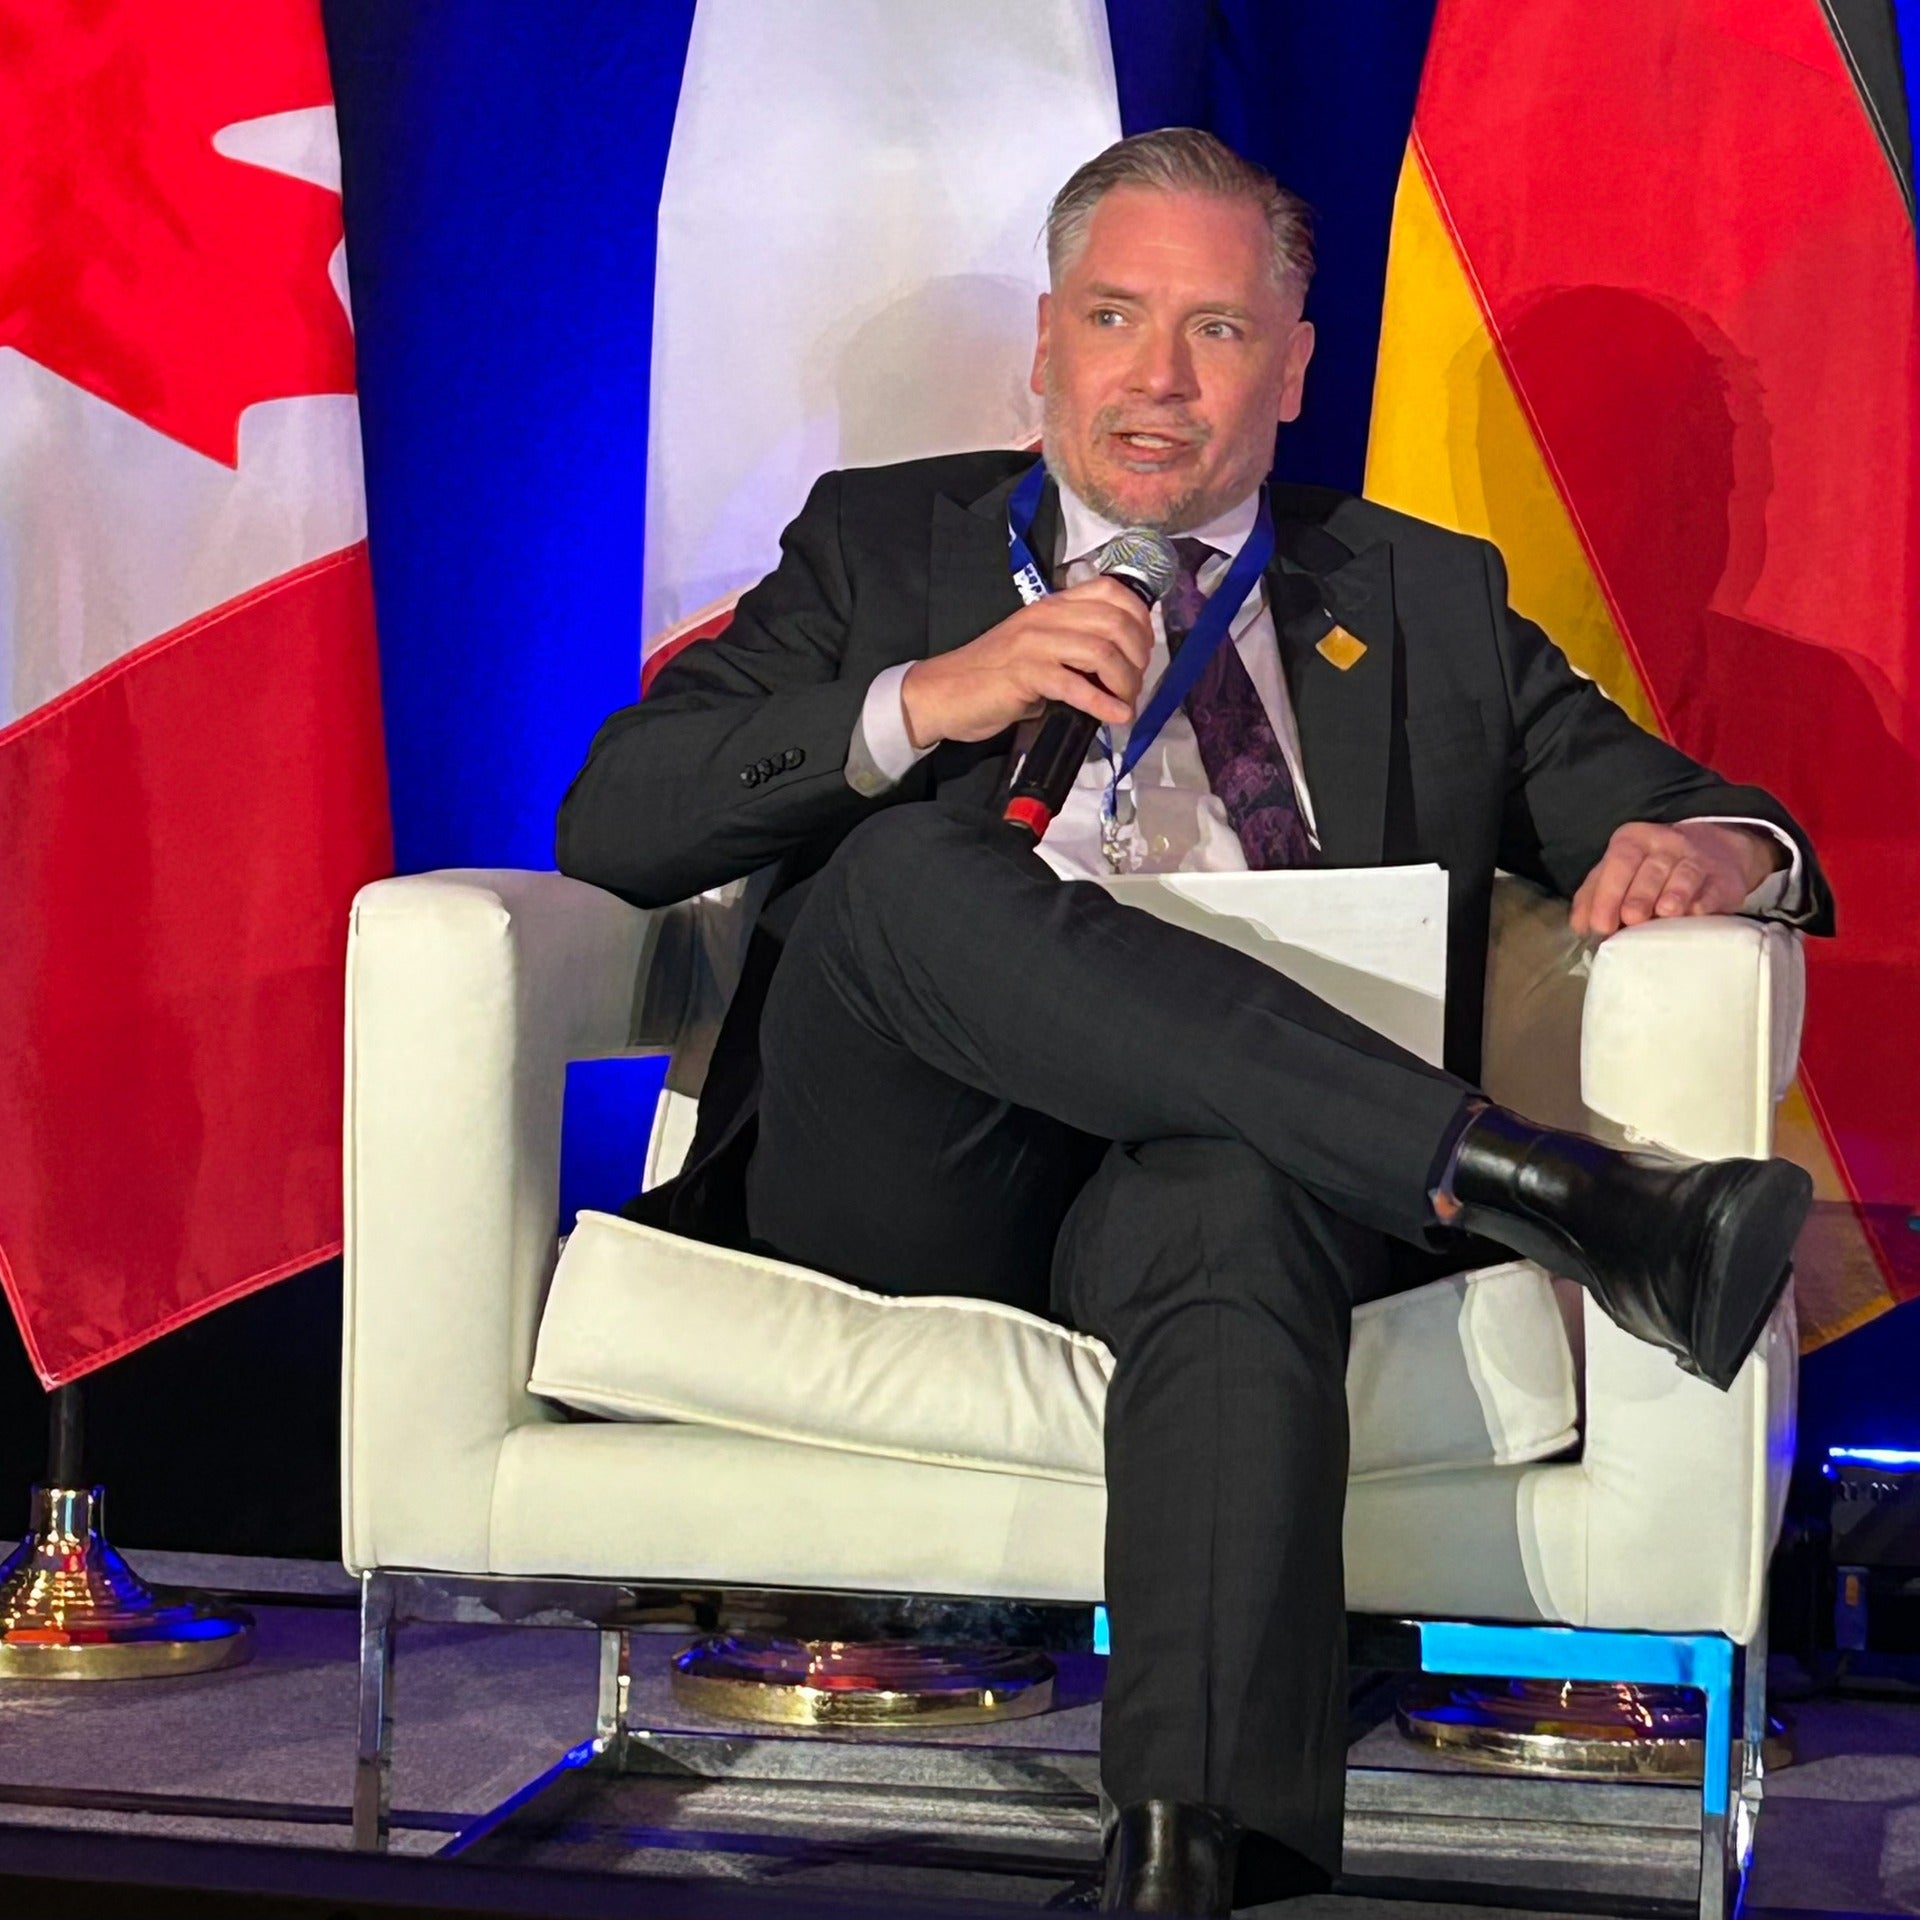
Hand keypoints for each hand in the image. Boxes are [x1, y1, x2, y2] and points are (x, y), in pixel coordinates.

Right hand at [900, 578, 1154, 748]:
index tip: (1143, 651)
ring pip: (1101, 652)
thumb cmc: (993, 677)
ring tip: (1125, 704)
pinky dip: (1102, 704)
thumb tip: (1117, 669)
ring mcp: (1035, 643)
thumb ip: (1074, 650)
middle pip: (1115, 623)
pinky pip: (1075, 685)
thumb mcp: (1039, 650)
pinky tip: (1114, 717)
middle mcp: (1047, 616)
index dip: (1140, 619)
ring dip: (1124, 683)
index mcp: (1053, 605)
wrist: (945, 692)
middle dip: (1138, 658)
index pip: (1112, 591)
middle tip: (1135, 685)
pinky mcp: (1024, 673)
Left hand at [1570, 820, 1784, 937]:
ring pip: (1686, 874)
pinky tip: (1696, 914)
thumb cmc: (1650, 870)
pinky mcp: (1724, 880)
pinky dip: (1705, 902)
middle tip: (1631, 919)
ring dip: (1674, 894)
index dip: (1608, 893)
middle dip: (1639, 896)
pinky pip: (1714, 890)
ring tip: (1665, 912)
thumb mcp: (1617, 874)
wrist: (1712, 853)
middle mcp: (1666, 844)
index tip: (1601, 925)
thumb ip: (1593, 896)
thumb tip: (1579, 926)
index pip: (1619, 861)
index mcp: (1633, 840)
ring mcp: (1698, 859)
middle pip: (1651, 869)